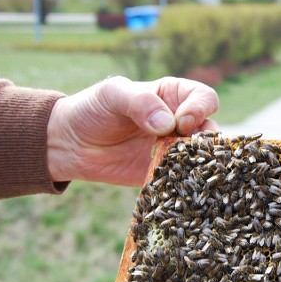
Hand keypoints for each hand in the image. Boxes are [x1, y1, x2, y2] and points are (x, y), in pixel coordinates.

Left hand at [46, 75, 218, 185]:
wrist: (70, 144)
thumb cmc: (92, 110)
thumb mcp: (112, 95)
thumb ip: (140, 102)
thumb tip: (169, 124)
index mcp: (173, 95)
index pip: (204, 98)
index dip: (199, 109)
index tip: (181, 122)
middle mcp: (180, 122)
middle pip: (210, 129)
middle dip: (204, 139)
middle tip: (185, 147)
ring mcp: (174, 150)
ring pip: (203, 158)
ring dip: (199, 163)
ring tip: (184, 168)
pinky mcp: (165, 174)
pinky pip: (184, 180)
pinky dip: (185, 184)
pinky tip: (176, 186)